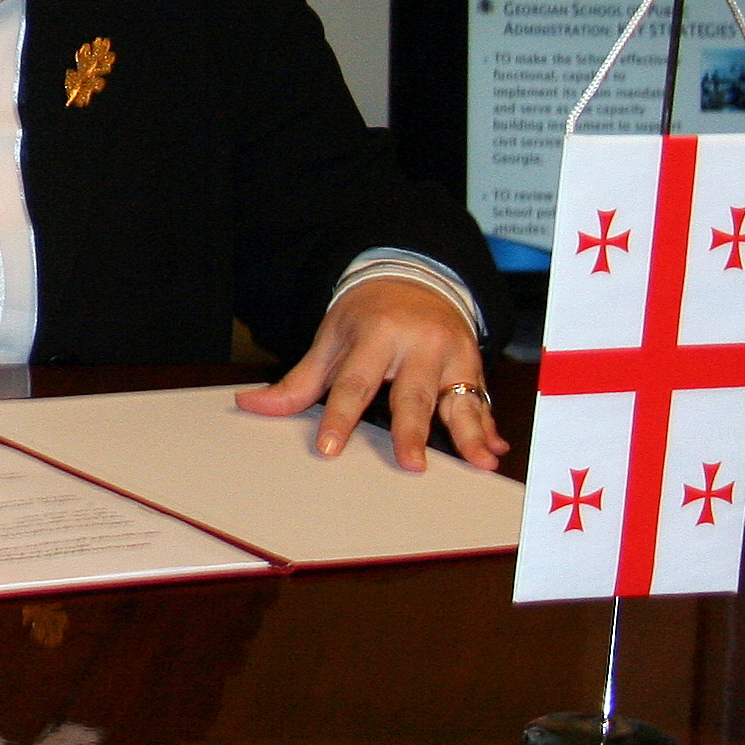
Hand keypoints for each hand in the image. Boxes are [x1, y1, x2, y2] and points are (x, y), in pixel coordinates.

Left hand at [235, 276, 506, 472]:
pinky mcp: (473, 363)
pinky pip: (480, 398)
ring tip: (480, 460)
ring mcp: (450, 353)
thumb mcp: (330, 340)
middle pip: (412, 393)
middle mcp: (416, 344)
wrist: (411, 278)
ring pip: (459, 397)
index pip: (353, 382)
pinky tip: (494, 447)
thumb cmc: (365, 317)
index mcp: (374, 335)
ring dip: (471, 431)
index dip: (340, 416)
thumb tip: (250, 404)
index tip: (329, 448)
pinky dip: (489, 424)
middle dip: (412, 431)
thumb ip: (297, 380)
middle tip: (412, 465)